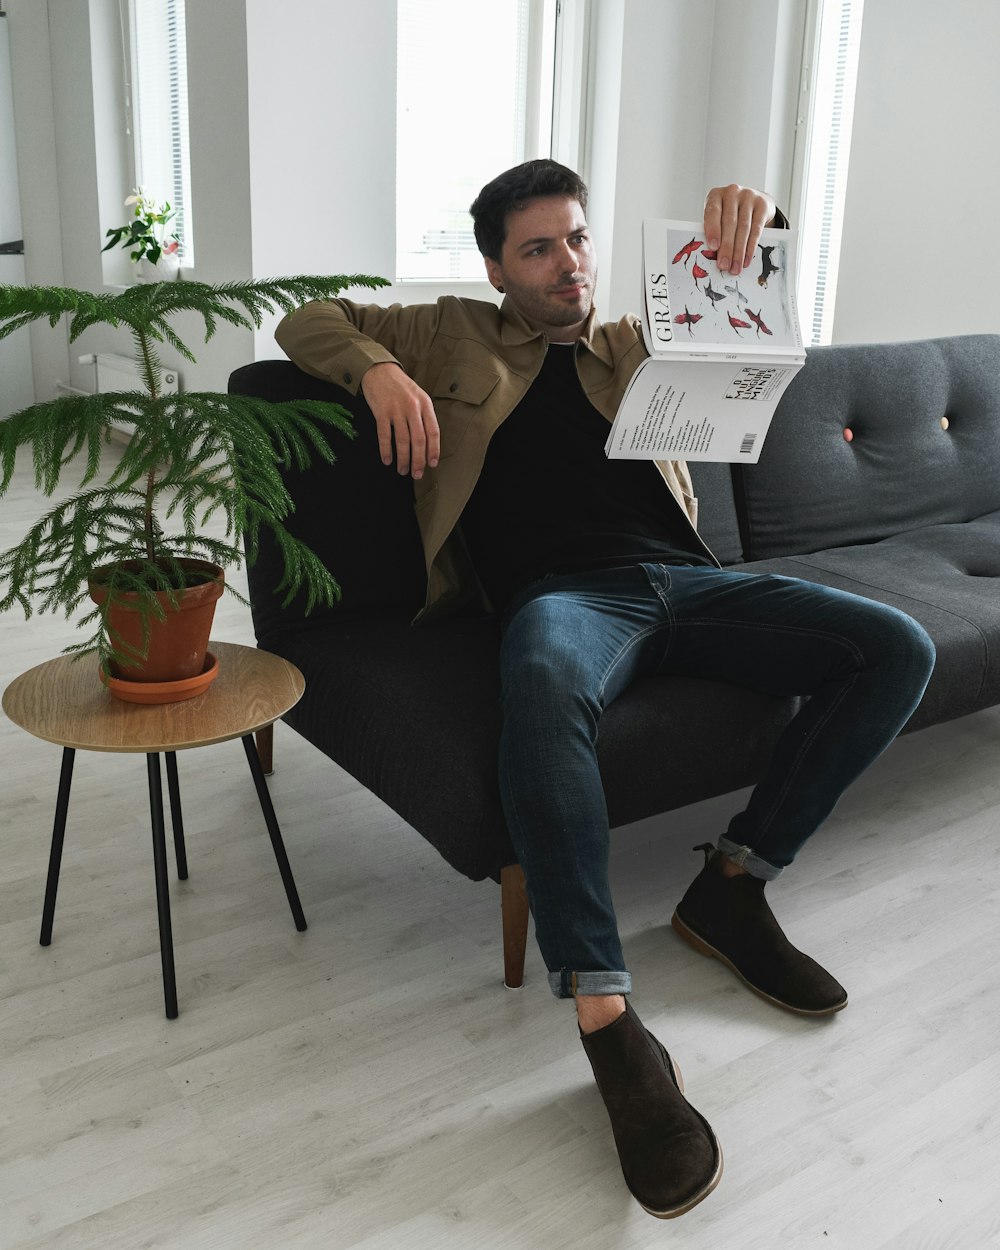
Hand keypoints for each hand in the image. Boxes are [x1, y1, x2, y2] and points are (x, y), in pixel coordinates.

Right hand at [360, 362, 439, 478]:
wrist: (378, 369)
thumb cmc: (400, 386)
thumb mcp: (418, 395)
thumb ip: (424, 415)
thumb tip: (428, 442)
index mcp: (425, 404)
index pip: (433, 431)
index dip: (433, 450)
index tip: (432, 464)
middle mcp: (412, 407)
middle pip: (419, 440)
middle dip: (418, 460)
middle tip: (417, 474)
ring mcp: (396, 409)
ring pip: (402, 441)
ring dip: (403, 459)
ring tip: (402, 470)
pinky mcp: (380, 412)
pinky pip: (384, 436)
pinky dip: (386, 450)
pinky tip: (387, 460)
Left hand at [703, 184, 776, 276]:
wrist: (754, 200)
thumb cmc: (729, 212)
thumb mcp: (718, 217)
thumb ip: (714, 231)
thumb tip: (712, 256)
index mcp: (716, 195)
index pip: (713, 212)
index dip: (713, 230)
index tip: (713, 248)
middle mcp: (732, 192)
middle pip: (729, 223)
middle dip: (726, 248)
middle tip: (724, 265)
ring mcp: (748, 196)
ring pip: (743, 228)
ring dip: (739, 251)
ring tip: (735, 267)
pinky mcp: (762, 204)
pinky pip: (756, 229)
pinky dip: (751, 247)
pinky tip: (746, 259)